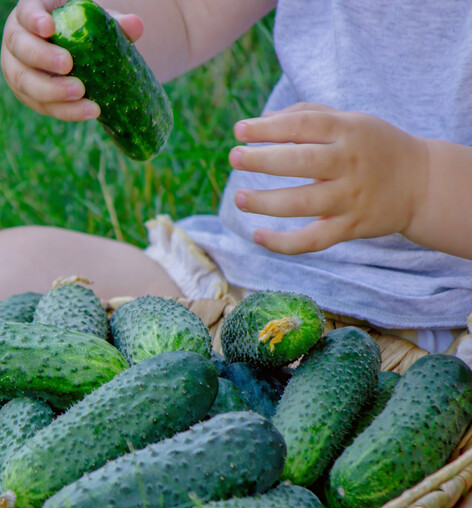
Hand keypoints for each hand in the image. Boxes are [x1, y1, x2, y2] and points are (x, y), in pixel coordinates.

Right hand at [1, 0, 142, 120]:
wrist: (74, 54)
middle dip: (42, 57)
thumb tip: (135, 25)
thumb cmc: (82, 29)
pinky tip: (87, 111)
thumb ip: (112, 22)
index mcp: (31, 13)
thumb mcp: (94, 22)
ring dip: (52, 91)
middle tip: (68, 65)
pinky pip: (43, 105)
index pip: (25, 12)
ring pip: (26, 82)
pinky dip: (65, 110)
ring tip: (81, 94)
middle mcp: (17, 40)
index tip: (48, 28)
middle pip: (20, 48)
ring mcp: (18, 70)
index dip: (33, 20)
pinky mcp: (28, 96)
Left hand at [228, 103, 428, 253]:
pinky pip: (312, 240)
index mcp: (347, 130)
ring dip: (266, 202)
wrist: (422, 183)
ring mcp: (350, 197)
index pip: (303, 125)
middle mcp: (349, 163)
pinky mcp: (350, 227)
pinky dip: (283, 243)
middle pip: (300, 162)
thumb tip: (261, 121)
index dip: (268, 127)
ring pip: (302, 203)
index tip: (240, 130)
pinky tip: (258, 236)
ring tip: (239, 199)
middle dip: (262, 160)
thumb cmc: (372, 146)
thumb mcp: (350, 120)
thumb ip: (307, 115)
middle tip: (234, 157)